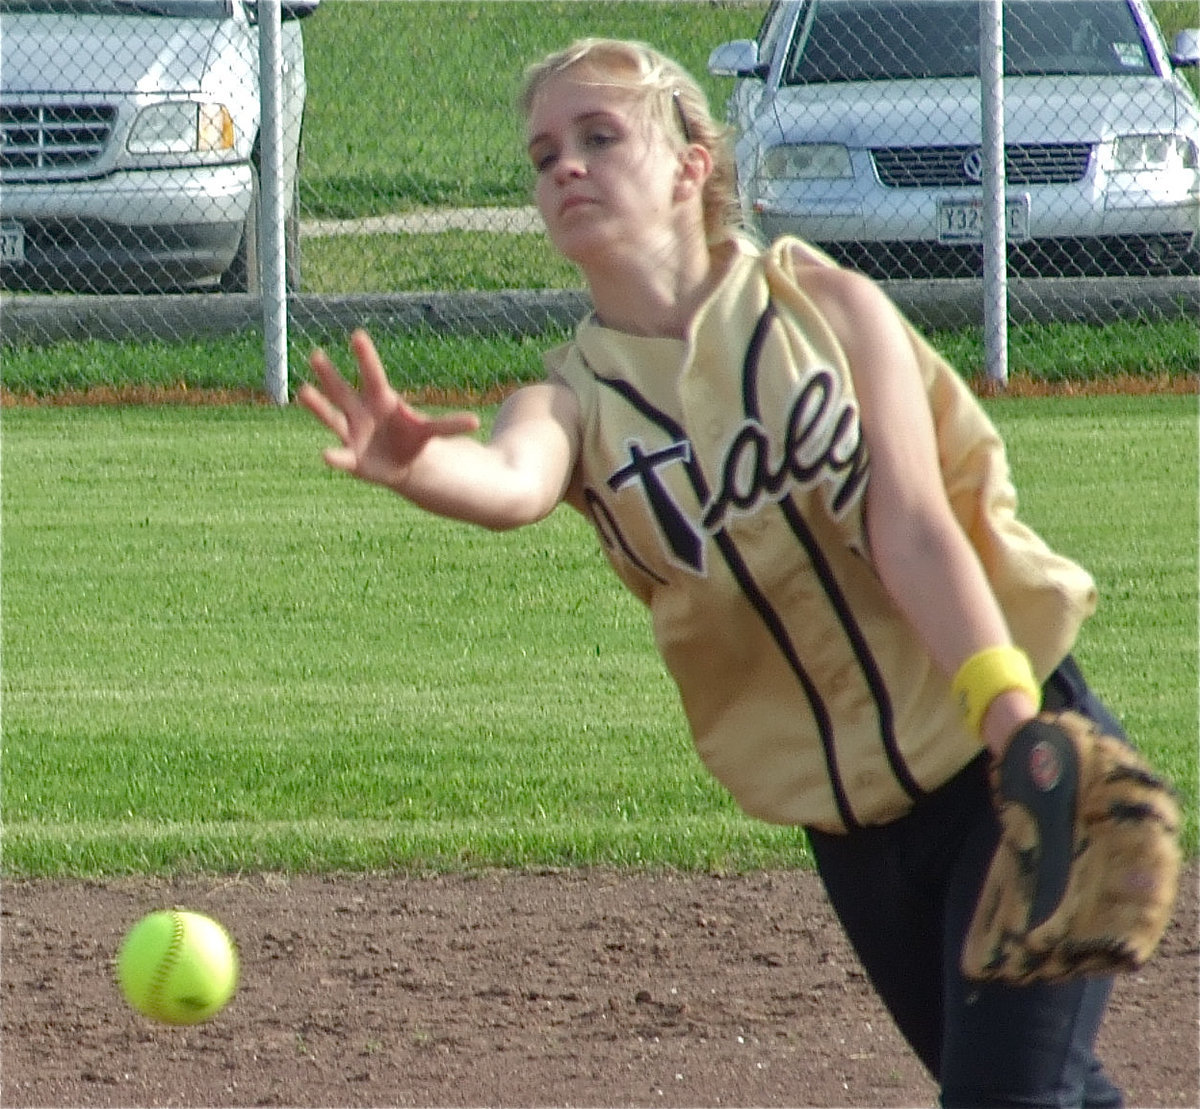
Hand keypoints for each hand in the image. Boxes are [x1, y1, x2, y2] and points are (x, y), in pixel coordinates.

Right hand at [298, 329, 480, 490]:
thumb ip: (448, 426)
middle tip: (316, 354)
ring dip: (319, 406)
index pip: (373, 374)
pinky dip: (335, 457)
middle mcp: (361, 412)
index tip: (358, 335)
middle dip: (330, 374)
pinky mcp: (351, 457)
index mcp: (380, 400)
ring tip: (303, 391)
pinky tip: (325, 455)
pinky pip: (341, 456)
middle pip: (344, 390)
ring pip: (332, 416)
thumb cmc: (411, 439)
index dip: (366, 357)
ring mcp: (352, 433)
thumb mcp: (429, 431)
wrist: (399, 463)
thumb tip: (476, 422)